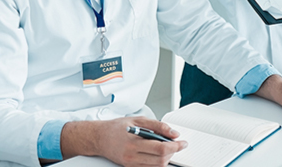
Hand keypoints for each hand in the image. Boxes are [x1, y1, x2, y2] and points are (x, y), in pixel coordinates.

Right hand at [59, 117, 186, 166]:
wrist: (99, 138)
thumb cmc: (117, 127)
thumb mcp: (138, 119)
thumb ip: (157, 125)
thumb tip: (173, 133)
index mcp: (134, 141)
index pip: (161, 148)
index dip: (175, 146)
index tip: (182, 142)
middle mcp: (132, 155)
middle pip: (161, 160)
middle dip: (173, 152)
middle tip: (177, 144)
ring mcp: (131, 163)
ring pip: (156, 166)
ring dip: (167, 158)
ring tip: (168, 148)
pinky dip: (158, 162)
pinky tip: (159, 154)